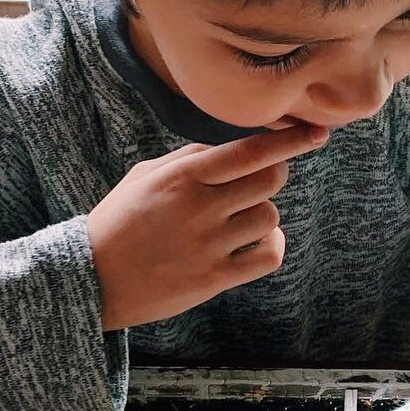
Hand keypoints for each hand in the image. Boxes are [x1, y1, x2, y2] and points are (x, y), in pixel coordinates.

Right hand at [85, 123, 328, 330]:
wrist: (92, 278)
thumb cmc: (119, 221)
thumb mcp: (145, 176)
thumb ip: (190, 158)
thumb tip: (236, 147)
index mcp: (183, 176)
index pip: (250, 151)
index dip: (290, 141)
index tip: (317, 132)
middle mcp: (200, 207)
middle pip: (269, 181)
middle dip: (271, 177)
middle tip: (255, 184)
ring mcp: (209, 245)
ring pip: (270, 216)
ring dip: (263, 214)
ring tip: (239, 220)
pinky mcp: (214, 278)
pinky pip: (268, 255)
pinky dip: (270, 245)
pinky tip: (255, 242)